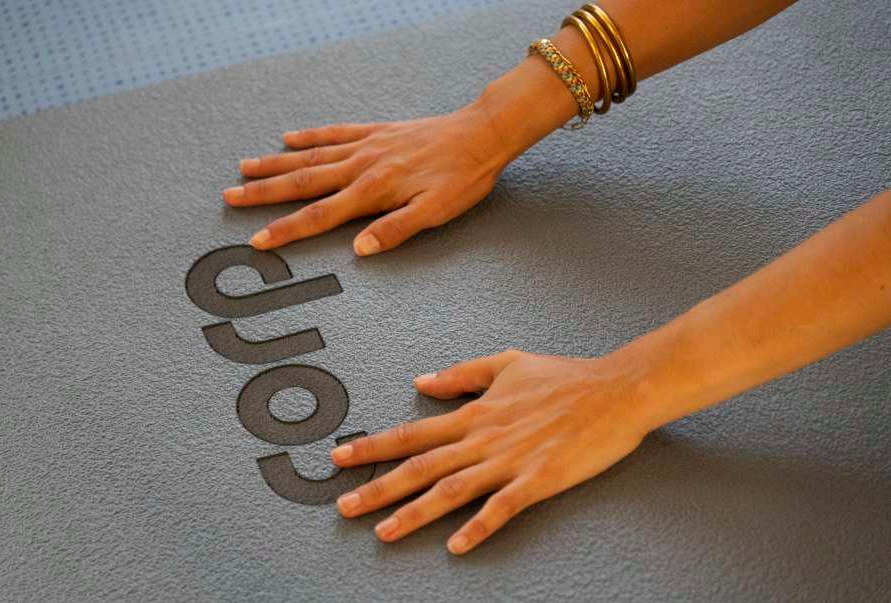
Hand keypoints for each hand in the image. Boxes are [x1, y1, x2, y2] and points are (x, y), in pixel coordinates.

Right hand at [223, 105, 514, 255]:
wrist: (480, 134)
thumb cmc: (461, 178)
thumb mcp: (435, 212)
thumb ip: (395, 230)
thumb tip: (358, 250)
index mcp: (372, 192)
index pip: (320, 216)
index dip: (287, 230)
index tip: (259, 240)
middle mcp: (361, 167)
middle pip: (302, 181)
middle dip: (264, 193)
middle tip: (230, 197)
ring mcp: (366, 146)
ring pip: (311, 156)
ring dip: (275, 163)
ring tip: (244, 169)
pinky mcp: (376, 132)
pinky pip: (335, 133)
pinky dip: (310, 136)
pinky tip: (289, 137)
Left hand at [329, 349, 650, 553]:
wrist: (615, 390)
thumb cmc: (564, 377)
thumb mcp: (506, 363)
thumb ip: (461, 374)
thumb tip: (422, 382)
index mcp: (474, 414)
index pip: (412, 433)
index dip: (373, 447)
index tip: (341, 458)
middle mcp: (483, 439)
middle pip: (420, 467)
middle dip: (377, 487)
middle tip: (342, 506)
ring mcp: (509, 460)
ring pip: (451, 490)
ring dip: (414, 513)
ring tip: (383, 533)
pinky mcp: (538, 479)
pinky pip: (502, 507)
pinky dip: (478, 527)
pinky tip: (457, 546)